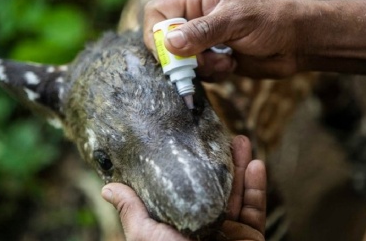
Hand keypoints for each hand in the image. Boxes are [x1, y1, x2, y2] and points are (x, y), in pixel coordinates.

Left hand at [101, 135, 265, 240]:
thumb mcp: (145, 233)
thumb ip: (132, 210)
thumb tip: (107, 188)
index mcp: (180, 221)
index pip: (187, 187)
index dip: (191, 165)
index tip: (193, 141)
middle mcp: (205, 224)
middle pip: (215, 186)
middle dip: (221, 160)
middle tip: (222, 135)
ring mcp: (229, 231)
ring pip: (237, 193)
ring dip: (241, 166)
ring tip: (242, 141)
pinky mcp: (250, 237)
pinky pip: (256, 210)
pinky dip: (257, 188)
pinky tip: (257, 165)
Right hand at [144, 0, 298, 78]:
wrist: (297, 42)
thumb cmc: (271, 19)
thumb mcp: (235, 20)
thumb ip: (202, 31)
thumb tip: (170, 43)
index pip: (157, 13)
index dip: (156, 34)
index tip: (171, 52)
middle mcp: (195, 18)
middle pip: (165, 41)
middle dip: (182, 57)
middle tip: (202, 61)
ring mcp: (203, 40)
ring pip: (182, 60)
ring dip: (201, 67)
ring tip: (226, 61)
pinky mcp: (212, 58)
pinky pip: (198, 72)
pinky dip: (212, 73)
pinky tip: (231, 64)